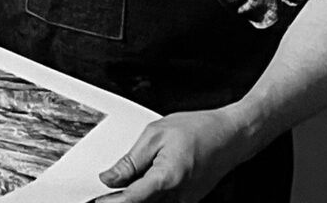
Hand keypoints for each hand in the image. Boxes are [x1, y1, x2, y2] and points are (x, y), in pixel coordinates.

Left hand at [95, 108, 247, 201]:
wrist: (230, 136)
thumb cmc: (198, 129)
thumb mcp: (156, 134)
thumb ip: (131, 160)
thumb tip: (110, 178)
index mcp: (167, 178)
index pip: (131, 198)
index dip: (111, 201)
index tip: (96, 199)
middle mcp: (177, 197)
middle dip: (121, 200)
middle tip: (104, 193)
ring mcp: (184, 202)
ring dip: (136, 198)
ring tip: (121, 187)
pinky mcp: (188, 202)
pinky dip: (150, 197)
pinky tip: (143, 184)